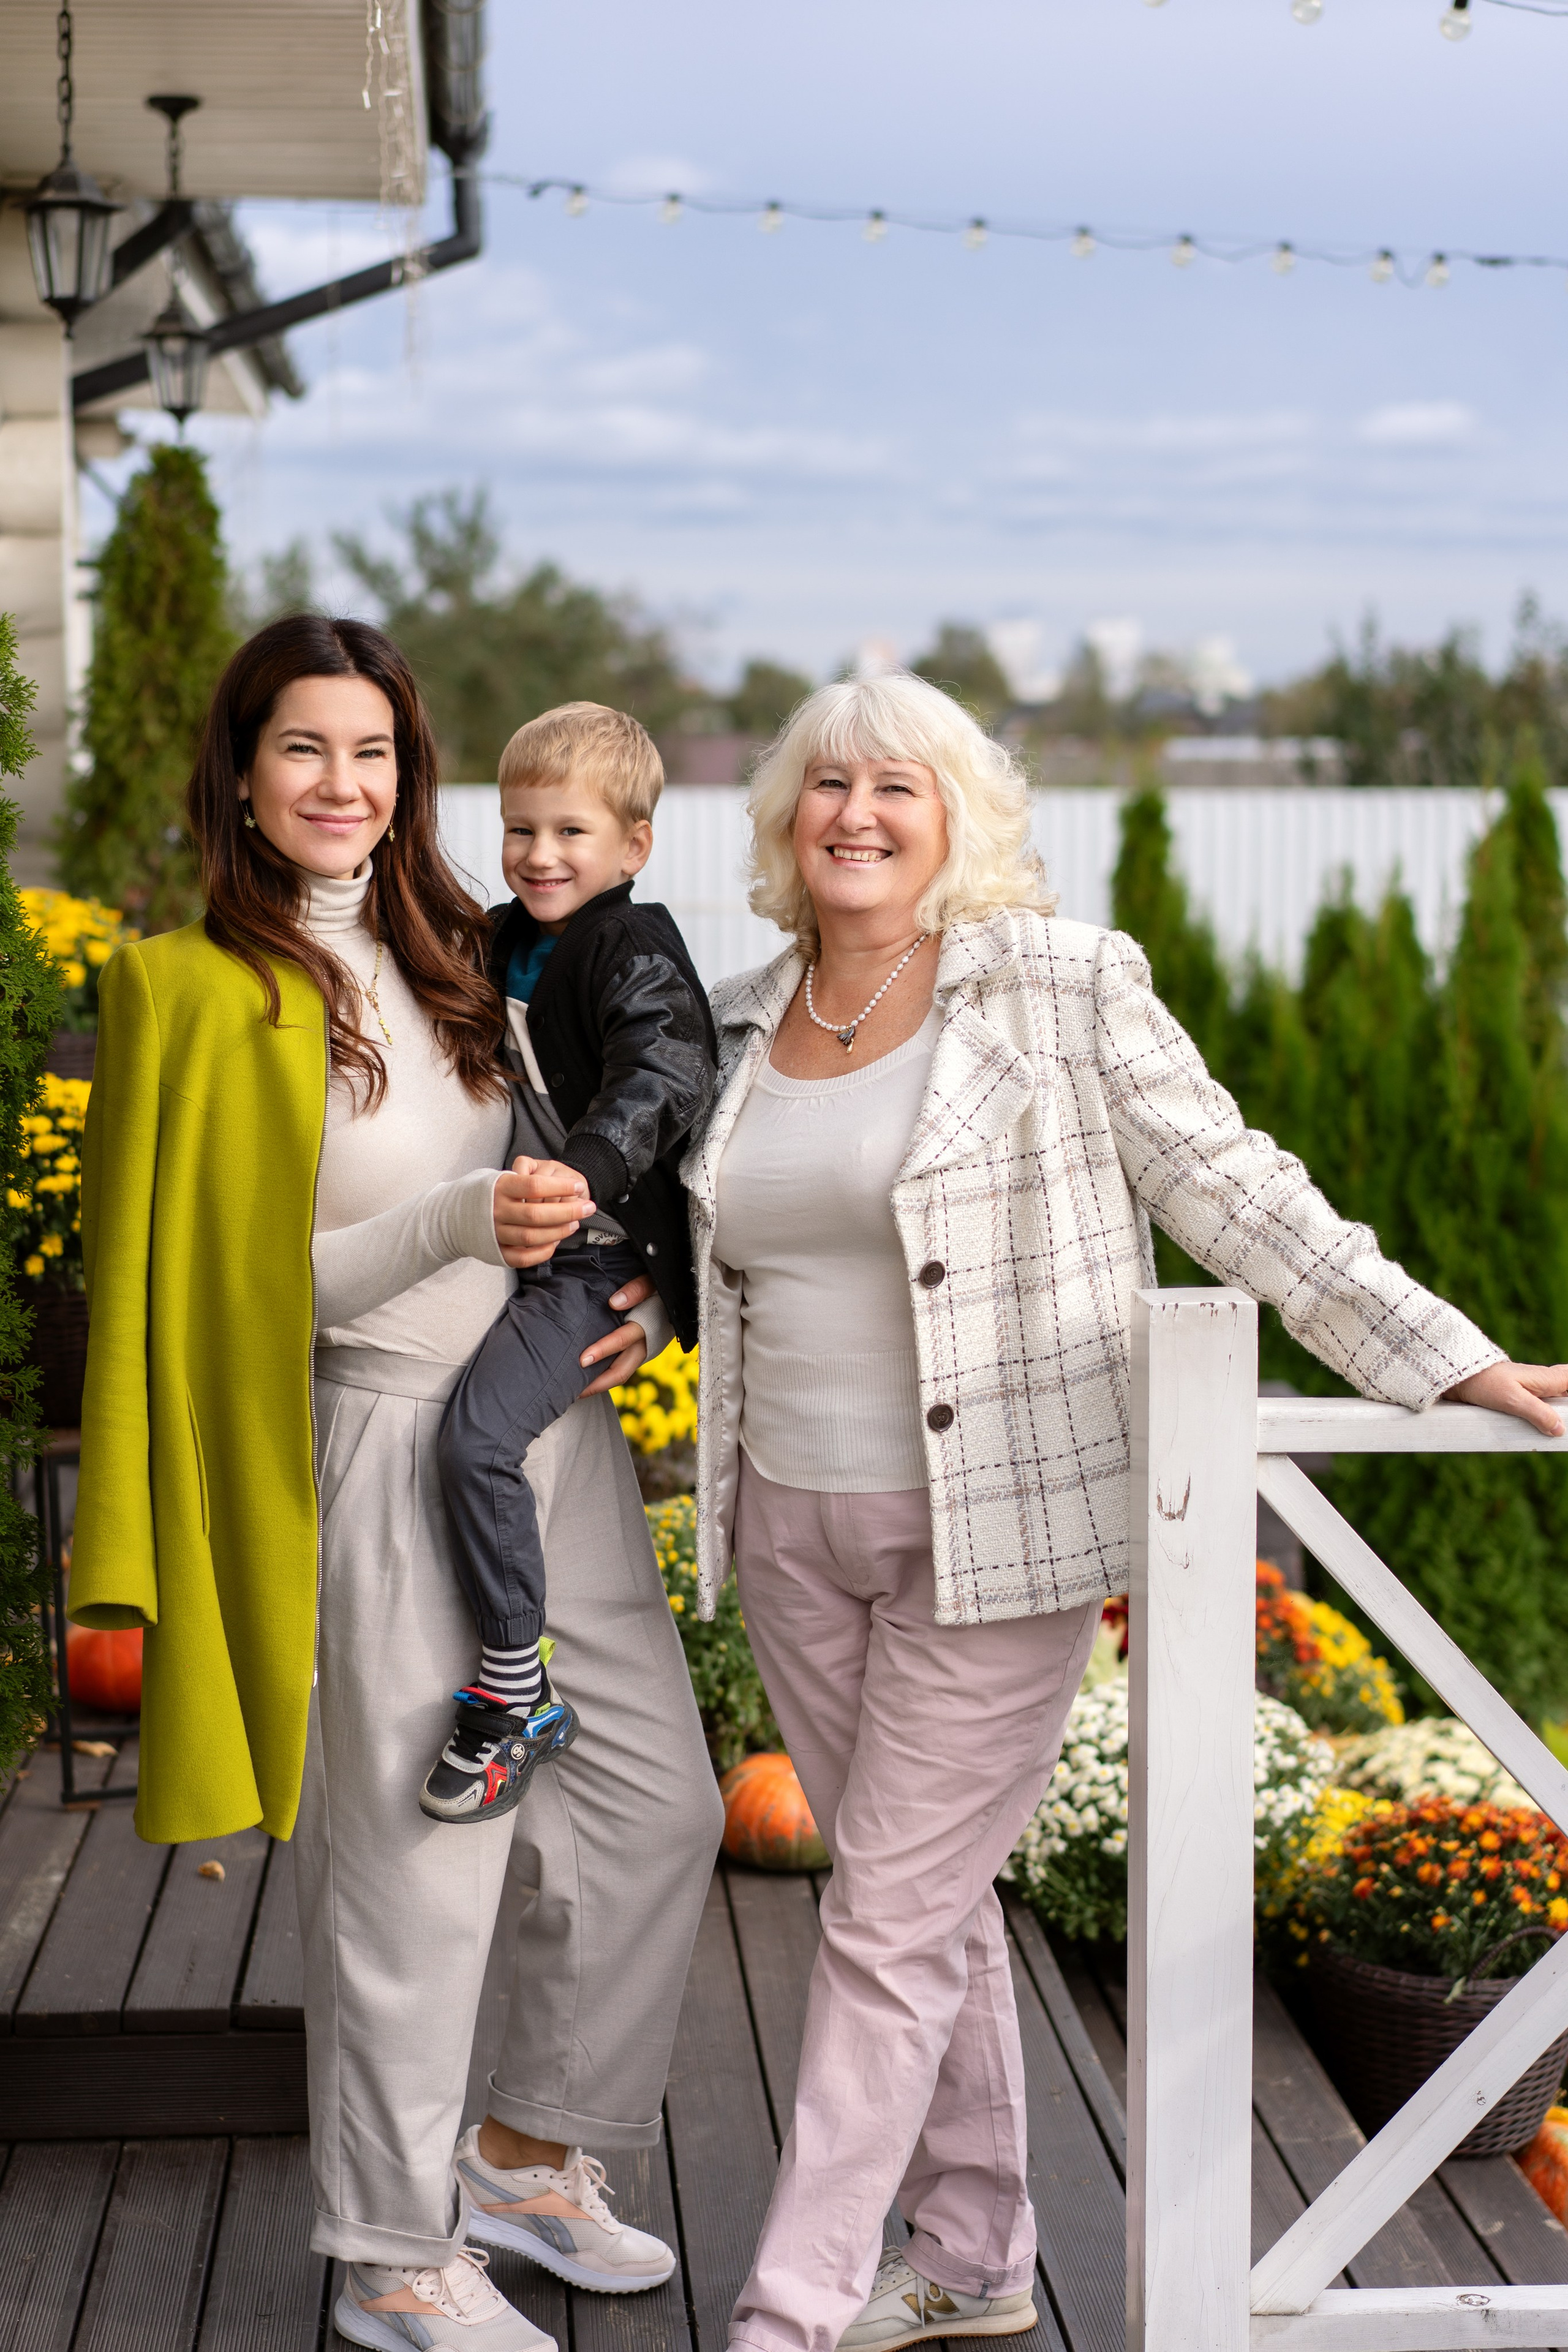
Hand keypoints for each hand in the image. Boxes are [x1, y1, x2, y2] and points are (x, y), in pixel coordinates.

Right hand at [492, 1156, 594, 1268]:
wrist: (454, 1216)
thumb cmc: (488, 1193)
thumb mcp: (500, 1177)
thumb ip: (525, 1180)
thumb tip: (564, 1186)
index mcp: (499, 1187)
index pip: (534, 1186)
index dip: (560, 1187)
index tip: (579, 1186)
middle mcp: (496, 1211)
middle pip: (536, 1214)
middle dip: (568, 1211)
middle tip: (588, 1208)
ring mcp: (495, 1234)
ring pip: (531, 1237)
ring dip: (558, 1232)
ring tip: (575, 1223)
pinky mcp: (497, 1252)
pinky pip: (523, 1257)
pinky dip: (543, 1252)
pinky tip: (556, 1242)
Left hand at [577, 1272, 656, 1396]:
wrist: (676, 1298)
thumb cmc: (659, 1288)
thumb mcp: (652, 1282)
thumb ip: (637, 1289)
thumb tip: (614, 1303)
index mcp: (649, 1325)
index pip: (623, 1339)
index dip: (604, 1349)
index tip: (583, 1359)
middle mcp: (647, 1344)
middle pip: (621, 1369)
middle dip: (597, 1381)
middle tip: (572, 1387)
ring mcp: (644, 1352)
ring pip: (621, 1374)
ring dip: (599, 1385)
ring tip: (575, 1392)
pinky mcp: (639, 1354)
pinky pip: (621, 1369)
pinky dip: (604, 1376)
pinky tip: (586, 1380)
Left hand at [1445, 1361, 1567, 1437]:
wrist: (1457, 1377)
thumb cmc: (1484, 1383)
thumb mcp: (1512, 1400)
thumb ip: (1538, 1414)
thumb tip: (1559, 1429)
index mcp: (1547, 1378)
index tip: (1567, 1413)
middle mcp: (1543, 1380)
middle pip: (1566, 1389)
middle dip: (1566, 1408)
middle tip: (1563, 1425)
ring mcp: (1531, 1388)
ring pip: (1554, 1399)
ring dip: (1556, 1413)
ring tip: (1555, 1432)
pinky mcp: (1519, 1396)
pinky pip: (1538, 1405)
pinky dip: (1542, 1416)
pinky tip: (1539, 1430)